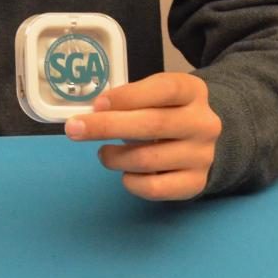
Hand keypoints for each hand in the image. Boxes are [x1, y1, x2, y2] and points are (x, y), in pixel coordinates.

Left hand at [64, 72, 220, 200]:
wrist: (202, 141)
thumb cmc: (167, 111)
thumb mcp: (155, 94)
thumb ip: (130, 99)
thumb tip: (90, 114)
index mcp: (192, 91)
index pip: (164, 89)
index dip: (127, 96)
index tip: (97, 104)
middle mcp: (203, 123)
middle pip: (152, 125)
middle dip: (106, 126)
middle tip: (74, 129)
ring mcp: (202, 155)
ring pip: (149, 159)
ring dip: (115, 157)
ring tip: (103, 153)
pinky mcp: (196, 182)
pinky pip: (155, 188)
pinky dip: (131, 182)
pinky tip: (124, 173)